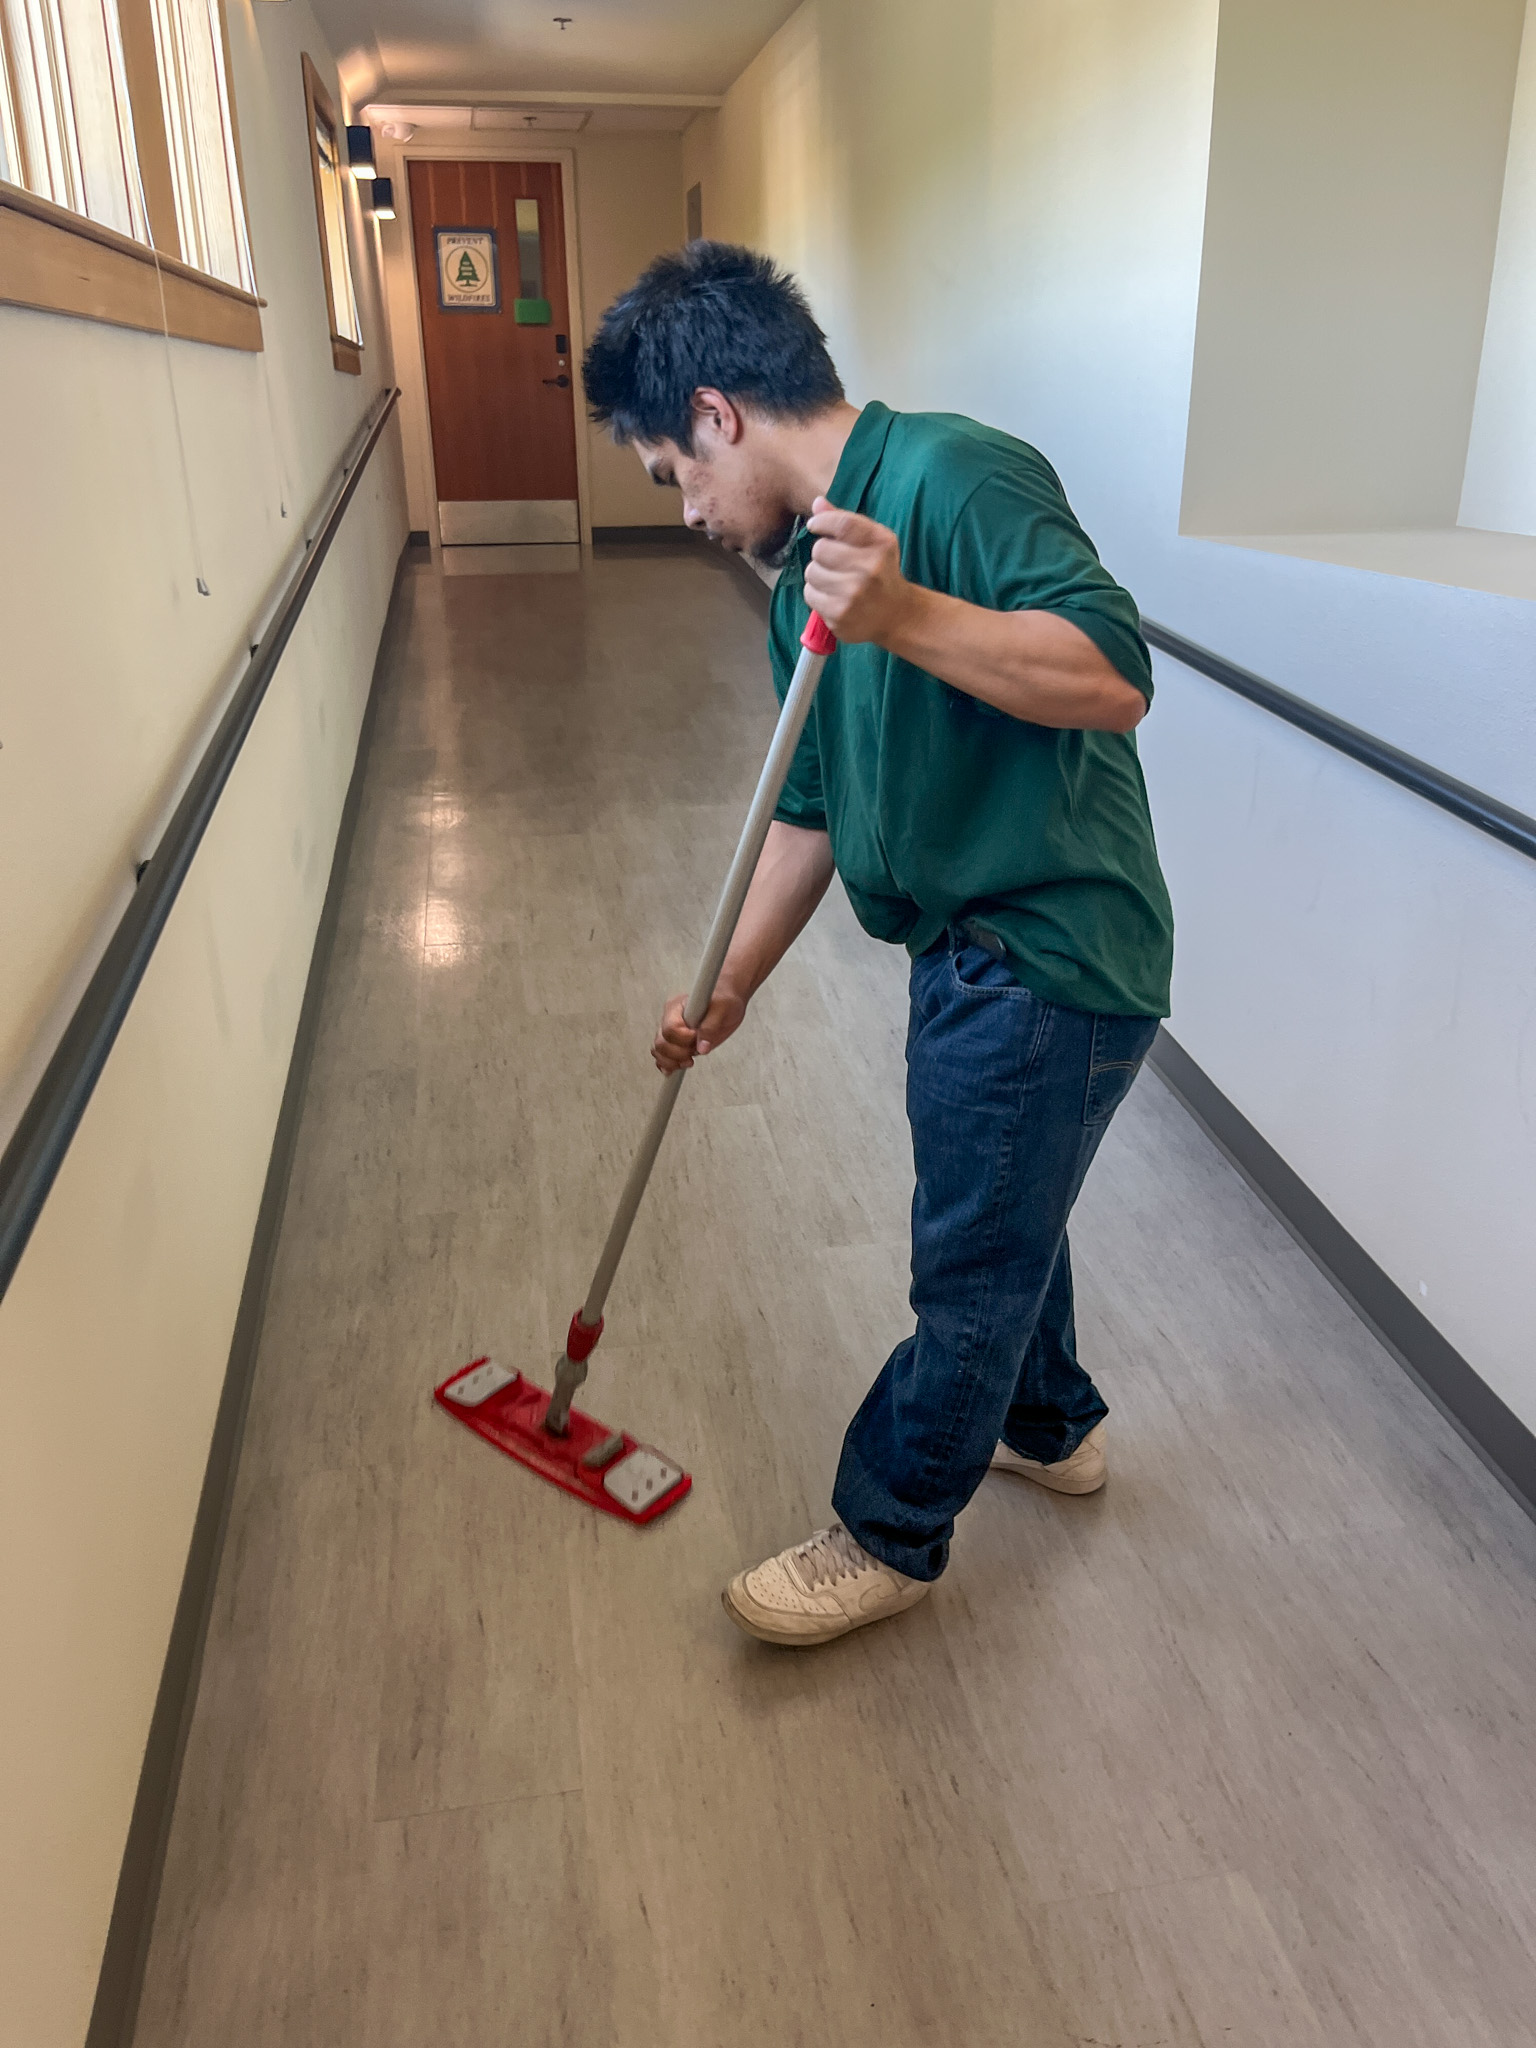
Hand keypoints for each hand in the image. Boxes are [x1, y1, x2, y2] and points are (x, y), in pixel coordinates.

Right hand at [651, 985, 748, 1073]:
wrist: (727, 1002)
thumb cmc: (724, 999)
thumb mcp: (722, 1009)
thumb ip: (711, 1027)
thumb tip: (702, 1048)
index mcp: (676, 1007)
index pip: (670, 1029)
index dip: (683, 1038)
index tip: (697, 1037)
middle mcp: (670, 1019)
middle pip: (661, 1043)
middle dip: (678, 1053)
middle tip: (694, 1052)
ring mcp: (672, 1032)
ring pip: (659, 1051)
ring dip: (673, 1061)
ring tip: (689, 1061)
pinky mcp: (677, 1043)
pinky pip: (663, 1056)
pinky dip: (668, 1065)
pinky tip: (677, 1068)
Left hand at [802, 498, 916, 643]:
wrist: (896, 615)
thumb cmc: (880, 572)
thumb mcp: (873, 542)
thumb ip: (845, 521)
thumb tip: (817, 502)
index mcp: (881, 544)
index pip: (843, 523)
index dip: (822, 521)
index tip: (815, 525)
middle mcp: (871, 568)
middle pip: (820, 549)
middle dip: (822, 554)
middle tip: (835, 563)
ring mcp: (854, 594)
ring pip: (811, 572)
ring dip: (817, 576)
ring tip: (835, 582)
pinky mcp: (840, 615)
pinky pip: (810, 594)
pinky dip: (816, 595)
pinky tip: (833, 598)